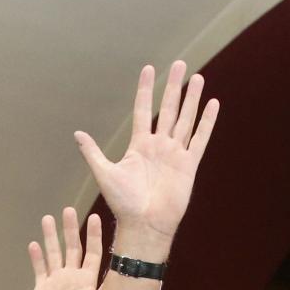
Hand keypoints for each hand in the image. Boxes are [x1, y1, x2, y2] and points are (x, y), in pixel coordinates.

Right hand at [27, 207, 102, 289]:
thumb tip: (127, 276)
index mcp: (87, 280)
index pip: (93, 252)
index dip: (94, 235)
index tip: (95, 217)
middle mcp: (73, 277)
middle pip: (72, 247)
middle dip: (70, 228)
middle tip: (69, 209)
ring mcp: (56, 282)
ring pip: (54, 253)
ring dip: (51, 236)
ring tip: (48, 218)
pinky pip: (39, 269)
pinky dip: (36, 257)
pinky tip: (34, 243)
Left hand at [74, 61, 218, 258]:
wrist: (144, 224)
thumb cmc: (123, 203)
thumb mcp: (105, 173)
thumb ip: (93, 152)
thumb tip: (77, 133)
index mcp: (139, 145)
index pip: (143, 109)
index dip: (146, 89)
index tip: (149, 69)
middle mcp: (158, 146)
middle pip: (168, 109)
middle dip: (173, 87)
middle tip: (180, 64)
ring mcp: (175, 154)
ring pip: (185, 119)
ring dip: (191, 99)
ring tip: (197, 78)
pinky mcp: (188, 165)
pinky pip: (199, 139)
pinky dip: (206, 122)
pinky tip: (212, 105)